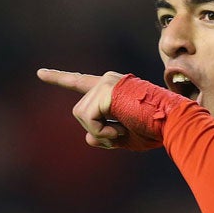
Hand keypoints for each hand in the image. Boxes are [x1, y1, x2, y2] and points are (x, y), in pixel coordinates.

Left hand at [37, 68, 159, 149]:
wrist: (173, 122)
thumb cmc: (156, 130)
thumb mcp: (126, 138)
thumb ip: (104, 137)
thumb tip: (88, 137)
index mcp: (114, 88)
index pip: (81, 82)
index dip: (60, 79)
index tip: (40, 74)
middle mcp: (108, 81)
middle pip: (80, 112)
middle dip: (96, 130)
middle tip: (121, 134)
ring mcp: (106, 83)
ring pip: (81, 115)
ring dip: (101, 131)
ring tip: (123, 130)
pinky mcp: (106, 91)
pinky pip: (88, 119)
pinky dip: (102, 131)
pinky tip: (120, 129)